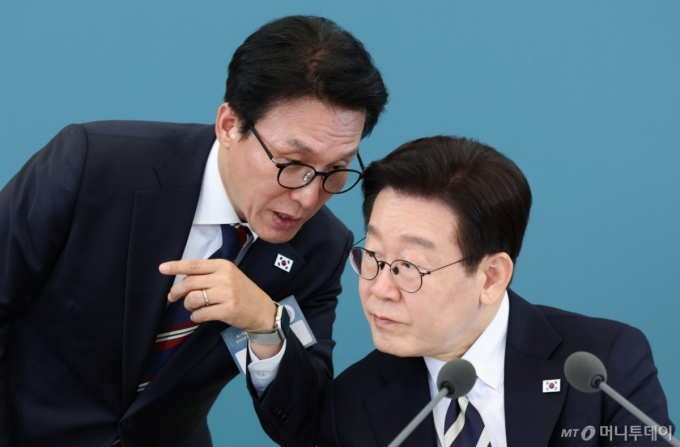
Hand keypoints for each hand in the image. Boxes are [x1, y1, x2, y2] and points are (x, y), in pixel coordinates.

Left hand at [159, 258, 276, 332]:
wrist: (262, 310)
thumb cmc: (242, 292)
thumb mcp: (228, 276)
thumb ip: (208, 275)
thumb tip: (182, 280)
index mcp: (223, 266)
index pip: (194, 265)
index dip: (176, 267)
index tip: (162, 268)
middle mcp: (224, 277)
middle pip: (189, 283)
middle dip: (176, 291)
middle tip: (173, 297)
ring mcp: (226, 294)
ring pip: (192, 299)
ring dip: (188, 305)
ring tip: (193, 308)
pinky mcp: (227, 310)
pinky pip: (200, 313)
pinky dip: (196, 316)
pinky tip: (200, 316)